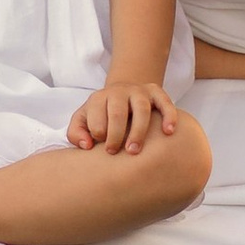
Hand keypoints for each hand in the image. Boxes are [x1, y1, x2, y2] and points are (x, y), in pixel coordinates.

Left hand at [66, 80, 186, 155]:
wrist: (122, 93)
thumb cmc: (102, 115)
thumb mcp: (84, 120)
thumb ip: (76, 133)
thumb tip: (86, 146)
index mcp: (99, 99)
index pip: (96, 116)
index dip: (98, 134)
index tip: (102, 149)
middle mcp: (118, 92)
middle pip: (117, 112)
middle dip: (115, 135)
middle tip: (115, 152)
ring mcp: (139, 91)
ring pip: (141, 108)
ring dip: (138, 131)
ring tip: (135, 151)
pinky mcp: (156, 92)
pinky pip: (165, 102)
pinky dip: (168, 115)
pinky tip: (168, 132)